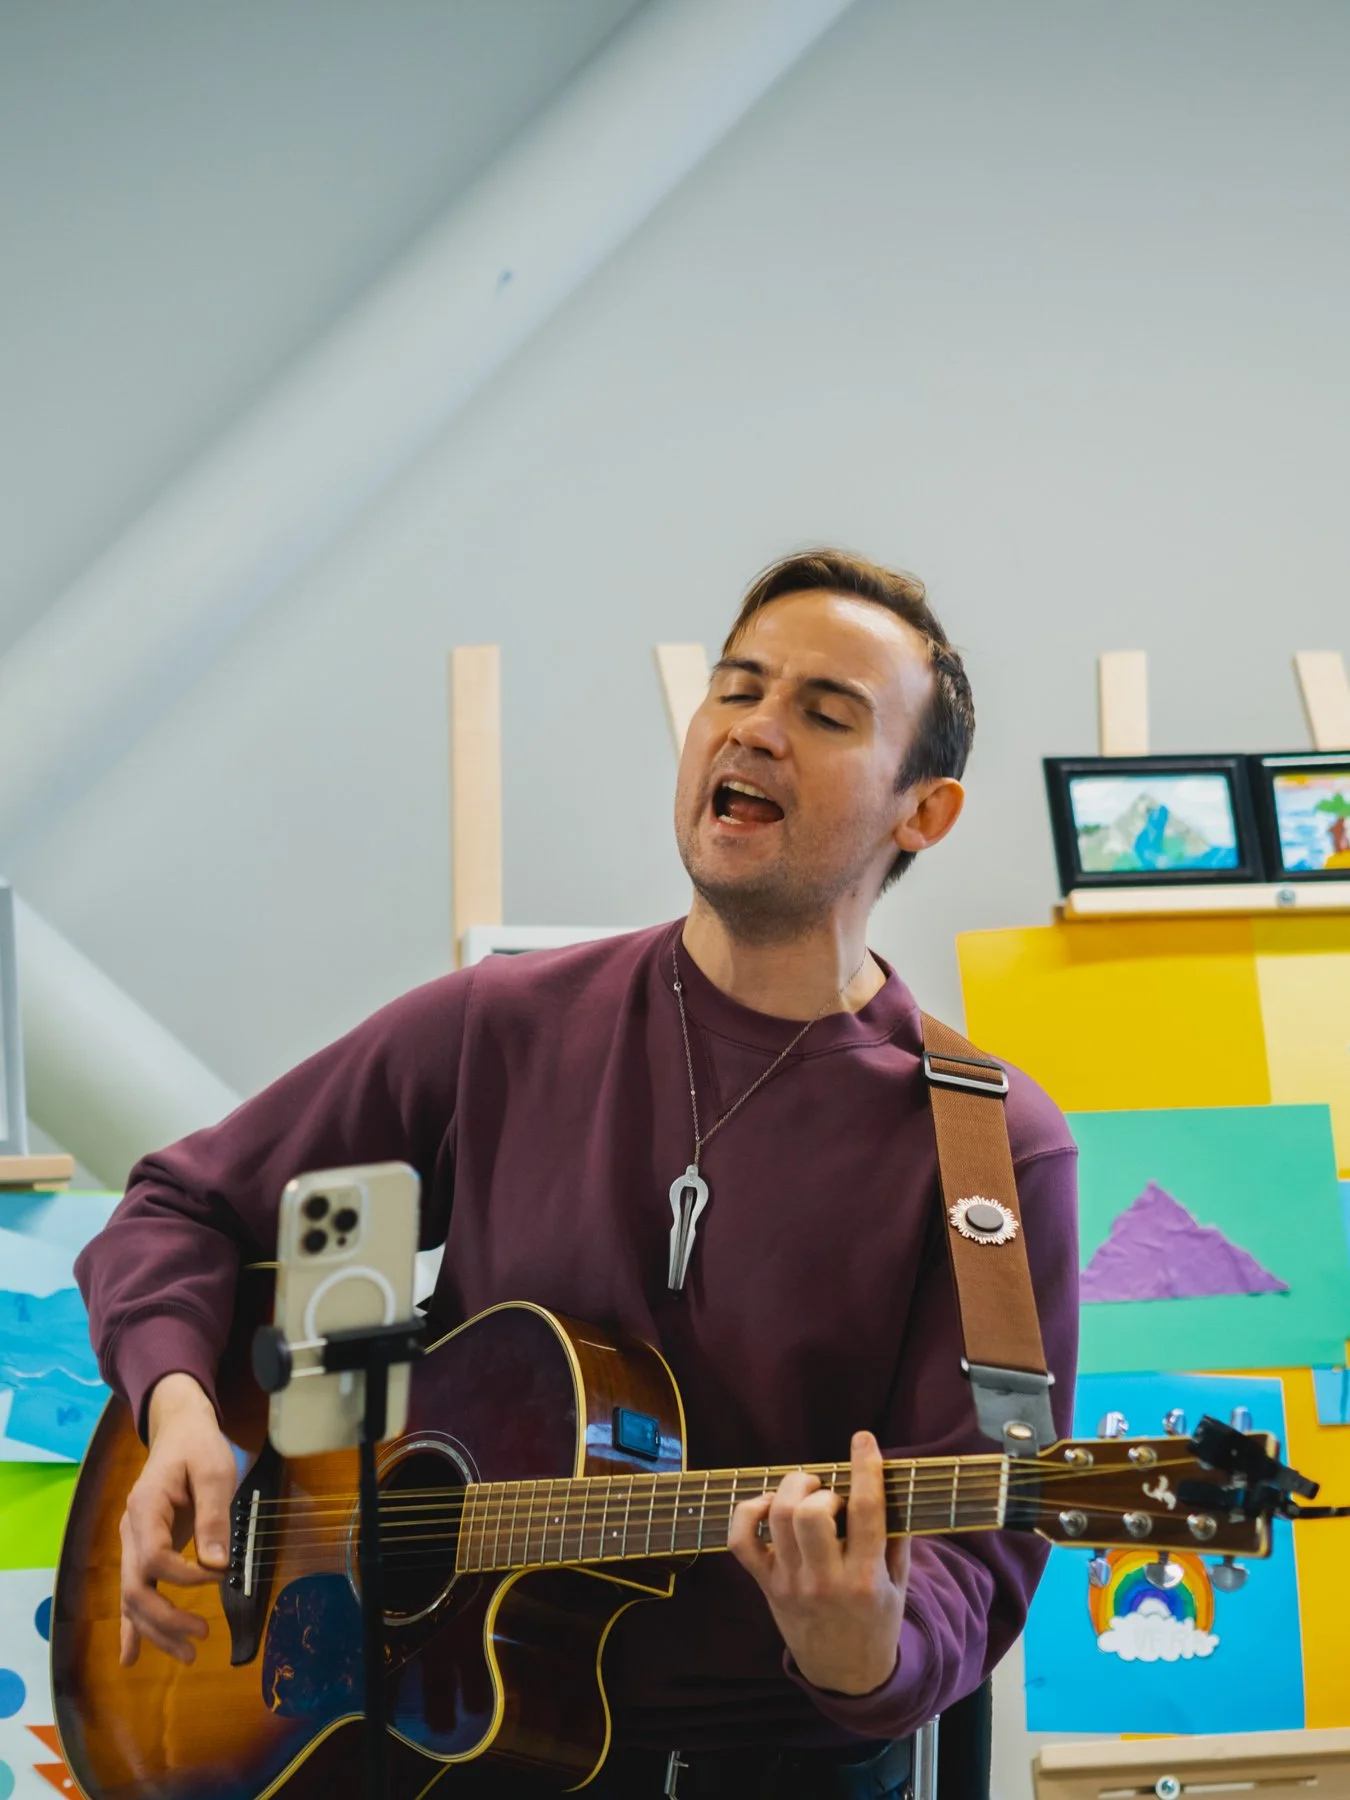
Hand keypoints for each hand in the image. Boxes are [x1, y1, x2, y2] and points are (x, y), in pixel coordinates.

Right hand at [118, 1373, 237, 1666]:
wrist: (179, 1429)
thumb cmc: (198, 1446)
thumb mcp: (214, 1471)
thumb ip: (213, 1517)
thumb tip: (217, 1565)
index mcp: (145, 1509)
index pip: (153, 1558)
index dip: (184, 1576)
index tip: (217, 1577)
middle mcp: (130, 1531)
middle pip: (135, 1588)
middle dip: (165, 1619)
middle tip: (202, 1636)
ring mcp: (131, 1543)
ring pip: (132, 1597)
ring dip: (156, 1629)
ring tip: (188, 1654)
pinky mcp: (141, 1550)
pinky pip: (132, 1592)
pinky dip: (131, 1626)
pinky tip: (131, 1657)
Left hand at [728, 1430, 910, 1694]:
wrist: (845, 1674)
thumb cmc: (876, 1620)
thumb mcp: (900, 1583)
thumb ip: (896, 1535)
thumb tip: (888, 1482)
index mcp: (866, 1578)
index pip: (866, 1512)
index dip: (865, 1468)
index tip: (864, 1440)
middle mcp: (826, 1580)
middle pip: (810, 1514)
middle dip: (820, 1489)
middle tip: (829, 1492)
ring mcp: (791, 1583)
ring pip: (777, 1519)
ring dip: (791, 1490)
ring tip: (806, 1491)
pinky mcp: (767, 1585)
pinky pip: (741, 1541)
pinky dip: (748, 1512)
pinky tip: (770, 1506)